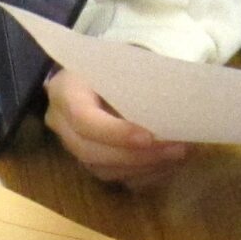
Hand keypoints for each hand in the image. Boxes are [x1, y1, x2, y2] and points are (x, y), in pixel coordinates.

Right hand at [44, 68, 191, 188]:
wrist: (96, 75)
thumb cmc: (111, 62)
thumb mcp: (120, 61)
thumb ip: (137, 78)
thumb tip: (175, 97)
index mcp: (65, 91)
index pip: (83, 119)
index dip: (115, 133)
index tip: (149, 136)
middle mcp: (62, 124)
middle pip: (92, 151)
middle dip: (136, 155)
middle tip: (176, 149)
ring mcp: (73, 147)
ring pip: (103, 170)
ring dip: (144, 167)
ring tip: (178, 155)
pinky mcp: (89, 161)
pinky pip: (115, 178)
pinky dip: (143, 175)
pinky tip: (168, 165)